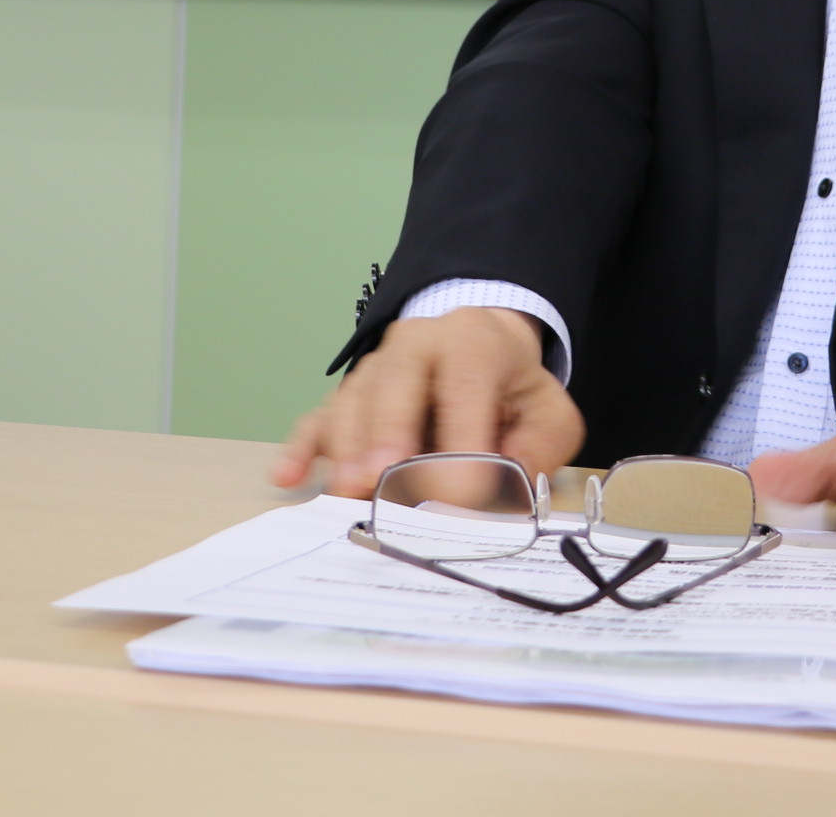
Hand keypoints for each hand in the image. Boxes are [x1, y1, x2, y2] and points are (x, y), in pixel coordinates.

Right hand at [269, 307, 585, 497]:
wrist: (477, 346)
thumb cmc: (510, 387)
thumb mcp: (547, 410)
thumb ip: (540, 446)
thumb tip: (508, 486)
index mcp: (472, 343)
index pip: (464, 384)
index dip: (462, 439)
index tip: (462, 492)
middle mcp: (414, 345)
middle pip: (392, 383)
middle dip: (387, 433)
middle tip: (383, 478)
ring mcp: (374, 369)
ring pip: (352, 403)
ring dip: (347, 449)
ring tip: (347, 490)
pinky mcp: (347, 397)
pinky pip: (318, 418)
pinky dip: (301, 447)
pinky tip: (288, 476)